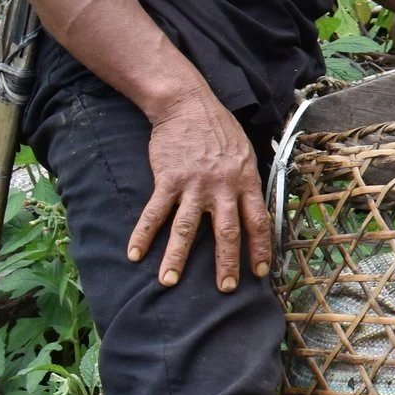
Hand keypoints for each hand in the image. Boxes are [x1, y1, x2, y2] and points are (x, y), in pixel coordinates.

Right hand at [129, 91, 270, 292]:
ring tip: (168, 282)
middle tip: (225, 289)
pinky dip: (142, 234)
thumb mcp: (246, 153)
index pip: (258, 221)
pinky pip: (154, 212)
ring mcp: (194, 184)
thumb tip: (255, 208)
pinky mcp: (168, 179)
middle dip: (226, 263)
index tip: (261, 273)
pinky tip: (133, 253)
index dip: (260, 249)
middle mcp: (222, 186)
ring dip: (177, 257)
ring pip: (187, 228)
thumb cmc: (219, 129)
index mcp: (245, 181)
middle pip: (227, 232)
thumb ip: (247, 182)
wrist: (188, 104)